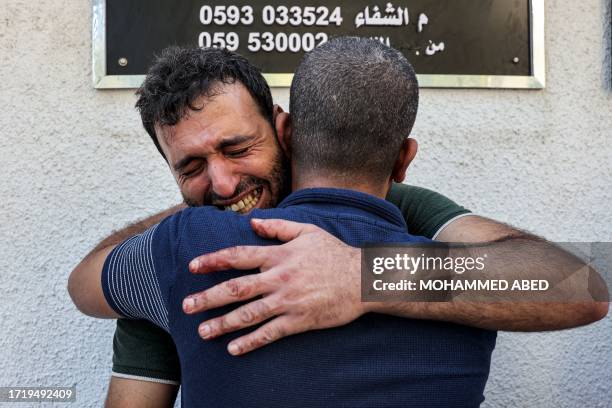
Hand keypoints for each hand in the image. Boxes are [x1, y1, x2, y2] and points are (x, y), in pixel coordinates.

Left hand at [182, 218, 364, 355]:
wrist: (363, 279)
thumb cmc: (334, 253)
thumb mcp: (308, 231)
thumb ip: (278, 227)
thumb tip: (252, 222)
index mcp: (279, 255)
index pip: (238, 256)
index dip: (213, 261)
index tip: (192, 266)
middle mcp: (278, 278)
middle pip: (236, 288)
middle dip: (208, 298)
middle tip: (186, 306)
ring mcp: (288, 301)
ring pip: (248, 314)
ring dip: (223, 323)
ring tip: (203, 332)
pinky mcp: (299, 320)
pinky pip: (270, 333)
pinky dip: (251, 342)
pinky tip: (234, 349)